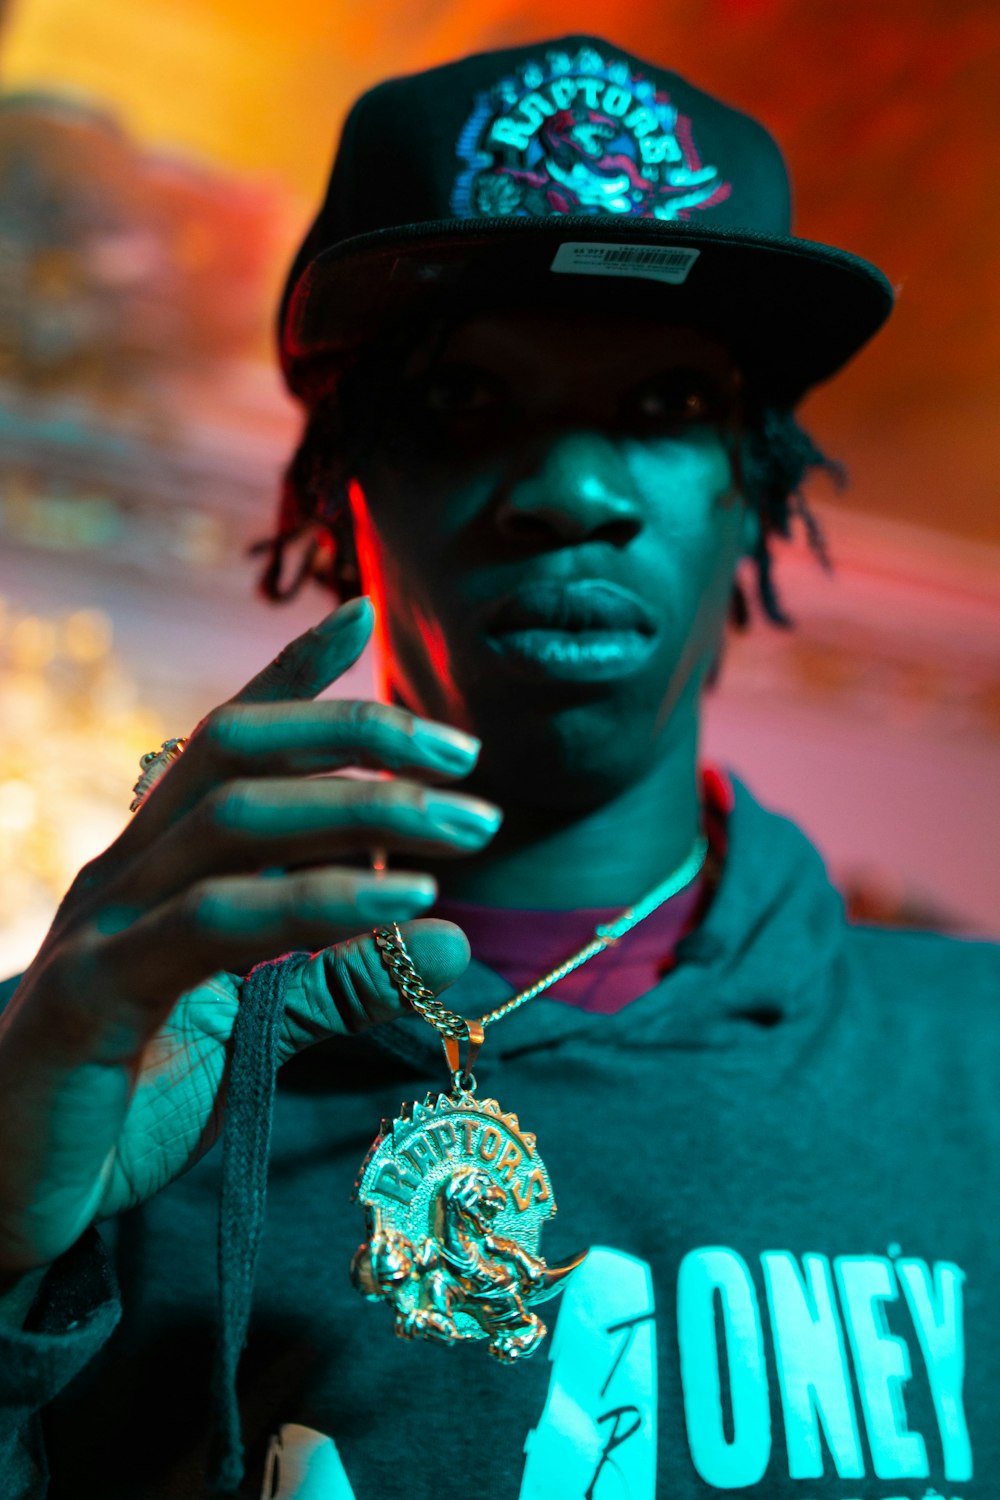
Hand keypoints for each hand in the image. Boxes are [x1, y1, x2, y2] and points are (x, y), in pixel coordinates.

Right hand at [0, 597, 499, 1282]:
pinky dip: (319, 901)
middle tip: (466, 758)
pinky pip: (217, 921)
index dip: (289, 672)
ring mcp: (104, 923)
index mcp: (155, 865)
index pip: (228, 742)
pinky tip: (404, 902)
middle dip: (357, 736)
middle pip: (240, 753)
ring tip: (462, 828)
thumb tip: (454, 937)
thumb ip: (337, 981)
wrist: (2, 1199)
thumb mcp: (247, 1031)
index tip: (363, 612)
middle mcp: (127, 871)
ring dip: (361, 811)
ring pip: (235, 819)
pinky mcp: (96, 992)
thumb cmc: (121, 1104)